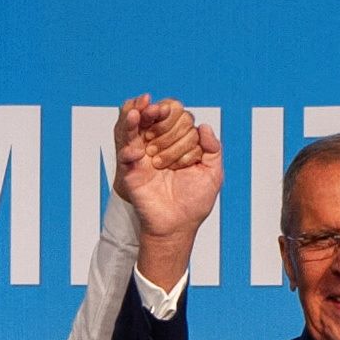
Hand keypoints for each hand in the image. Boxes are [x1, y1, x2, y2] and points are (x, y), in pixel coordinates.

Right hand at [114, 94, 221, 282]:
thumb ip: (213, 149)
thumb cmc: (194, 202)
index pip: (179, 120)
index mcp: (180, 145)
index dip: (178, 121)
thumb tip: (205, 127)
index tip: (185, 140)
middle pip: (156, 120)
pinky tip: (136, 151)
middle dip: (159, 118)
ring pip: (136, 131)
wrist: (176, 226)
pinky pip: (126, 155)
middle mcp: (161, 147)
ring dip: (134, 120)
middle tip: (162, 128)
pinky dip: (128, 150)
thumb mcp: (212, 173)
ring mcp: (145, 158)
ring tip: (135, 112)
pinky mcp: (132, 172)